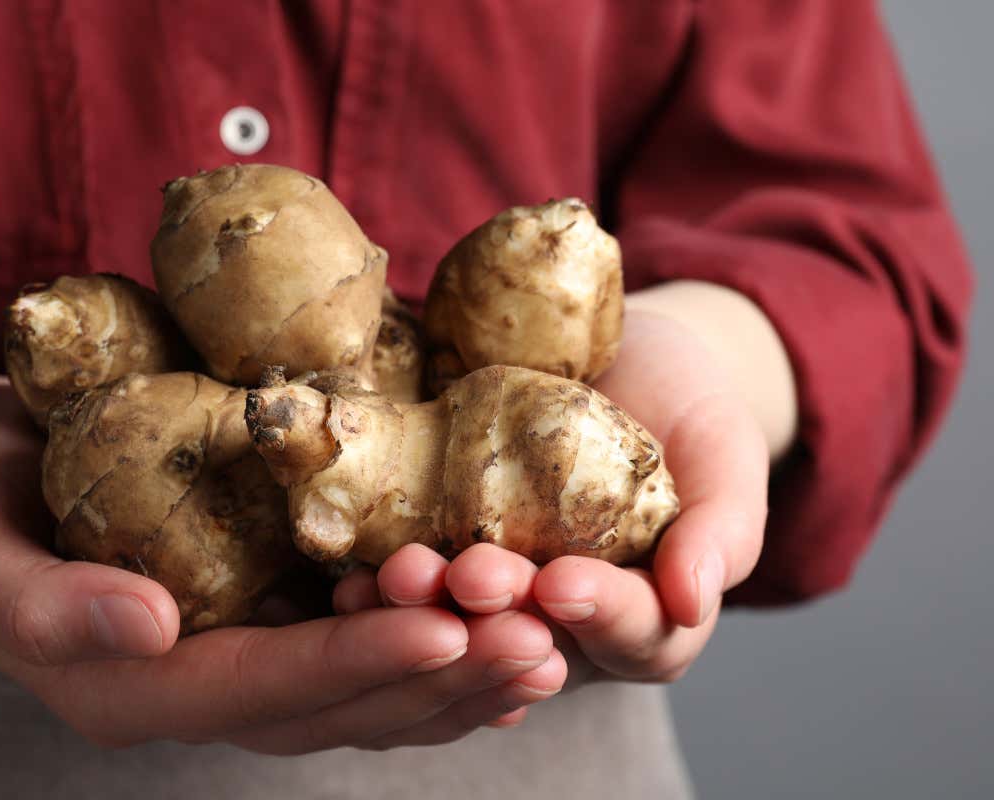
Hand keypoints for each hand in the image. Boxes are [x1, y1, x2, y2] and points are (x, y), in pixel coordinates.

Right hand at [0, 384, 562, 750]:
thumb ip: (36, 602)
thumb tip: (149, 626)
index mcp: (132, 684)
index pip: (259, 689)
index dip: (351, 666)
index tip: (438, 629)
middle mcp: (202, 683)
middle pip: (336, 704)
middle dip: (439, 677)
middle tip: (536, 640)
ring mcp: (246, 651)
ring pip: (368, 688)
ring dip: (461, 669)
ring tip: (550, 637)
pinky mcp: (273, 610)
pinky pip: (366, 645)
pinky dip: (441, 642)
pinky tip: (507, 622)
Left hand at [337, 302, 772, 684]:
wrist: (624, 358)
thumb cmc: (687, 410)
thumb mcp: (724, 454)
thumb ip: (721, 530)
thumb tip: (696, 599)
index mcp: (648, 610)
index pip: (637, 637)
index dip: (603, 616)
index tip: (564, 581)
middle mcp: (569, 621)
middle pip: (538, 644)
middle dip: (500, 617)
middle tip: (472, 577)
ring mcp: (504, 595)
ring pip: (467, 629)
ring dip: (431, 610)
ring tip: (402, 575)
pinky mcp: (447, 557)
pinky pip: (417, 592)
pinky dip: (386, 589)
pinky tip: (354, 575)